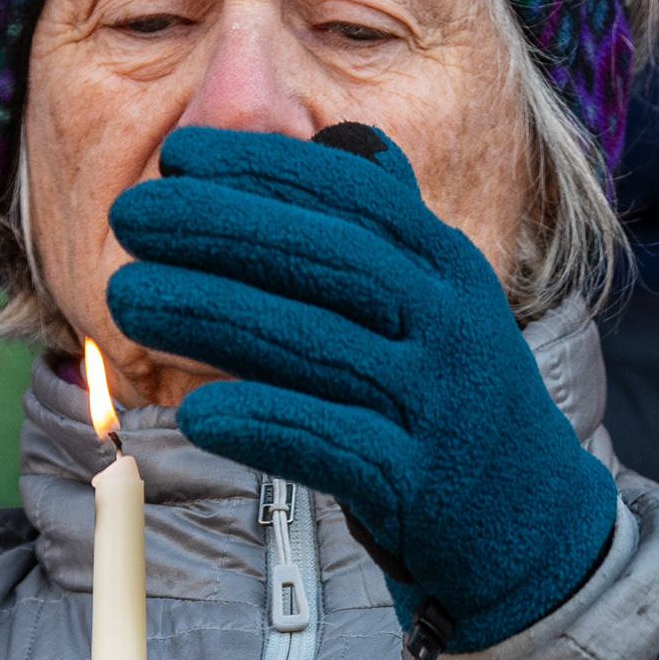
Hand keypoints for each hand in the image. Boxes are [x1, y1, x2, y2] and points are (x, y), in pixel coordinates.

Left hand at [105, 124, 622, 652]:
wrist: (530, 520)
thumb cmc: (453, 398)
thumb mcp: (439, 300)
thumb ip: (393, 228)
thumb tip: (346, 139)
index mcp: (447, 267)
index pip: (353, 196)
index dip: (264, 169)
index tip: (180, 155)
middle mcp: (450, 323)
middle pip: (330, 258)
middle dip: (221, 227)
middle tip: (129, 214)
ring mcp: (438, 404)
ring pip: (317, 346)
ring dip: (213, 315)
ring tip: (128, 297)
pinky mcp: (417, 482)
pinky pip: (332, 447)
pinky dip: (264, 426)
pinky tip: (196, 414)